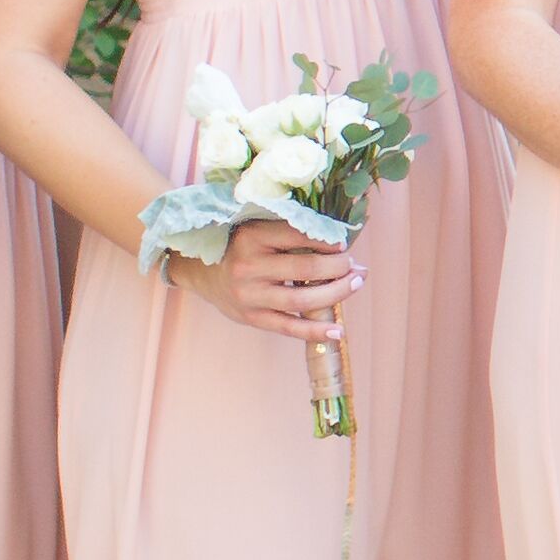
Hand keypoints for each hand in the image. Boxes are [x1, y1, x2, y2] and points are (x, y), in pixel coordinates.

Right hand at [176, 213, 355, 340]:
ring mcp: (250, 295)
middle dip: (339, 268)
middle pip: (305, 269)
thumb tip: (339, 240)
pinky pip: (288, 328)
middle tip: (358, 267)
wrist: (200, 271)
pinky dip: (314, 331)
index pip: (298, 236)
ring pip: (301, 300)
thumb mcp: (257, 228)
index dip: (326, 241)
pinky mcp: (251, 317)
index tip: (345, 243)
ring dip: (335, 294)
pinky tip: (338, 331)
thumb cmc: (239, 245)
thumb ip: (290, 231)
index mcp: (252, 237)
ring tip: (355, 284)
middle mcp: (249, 267)